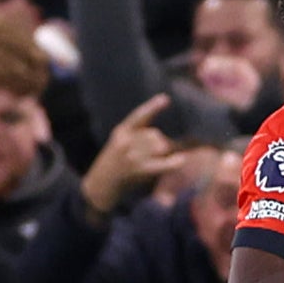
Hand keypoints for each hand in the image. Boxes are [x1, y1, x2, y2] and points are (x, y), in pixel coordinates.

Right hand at [81, 95, 183, 214]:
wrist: (101, 184)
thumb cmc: (115, 161)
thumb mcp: (119, 141)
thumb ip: (137, 134)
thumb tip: (163, 139)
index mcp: (121, 131)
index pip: (138, 116)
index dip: (152, 107)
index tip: (165, 98)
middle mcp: (125, 142)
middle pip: (155, 134)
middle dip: (161, 142)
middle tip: (158, 152)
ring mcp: (131, 157)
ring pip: (160, 147)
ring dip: (163, 153)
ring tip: (155, 160)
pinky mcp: (138, 171)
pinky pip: (161, 164)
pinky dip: (172, 163)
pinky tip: (182, 160)